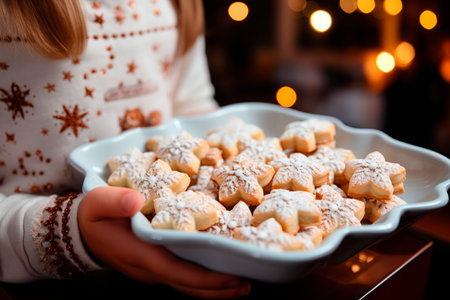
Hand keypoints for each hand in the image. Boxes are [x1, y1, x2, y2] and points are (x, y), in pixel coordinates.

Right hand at [78, 186, 249, 298]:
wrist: (83, 231)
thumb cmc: (93, 215)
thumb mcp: (97, 202)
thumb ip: (114, 201)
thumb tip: (135, 200)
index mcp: (140, 253)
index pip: (176, 271)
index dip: (204, 278)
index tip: (232, 277)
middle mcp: (150, 267)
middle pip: (188, 284)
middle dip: (217, 287)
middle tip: (247, 284)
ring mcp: (154, 268)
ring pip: (187, 283)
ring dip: (214, 286)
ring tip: (242, 283)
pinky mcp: (157, 263)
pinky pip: (183, 274)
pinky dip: (202, 277)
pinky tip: (219, 270)